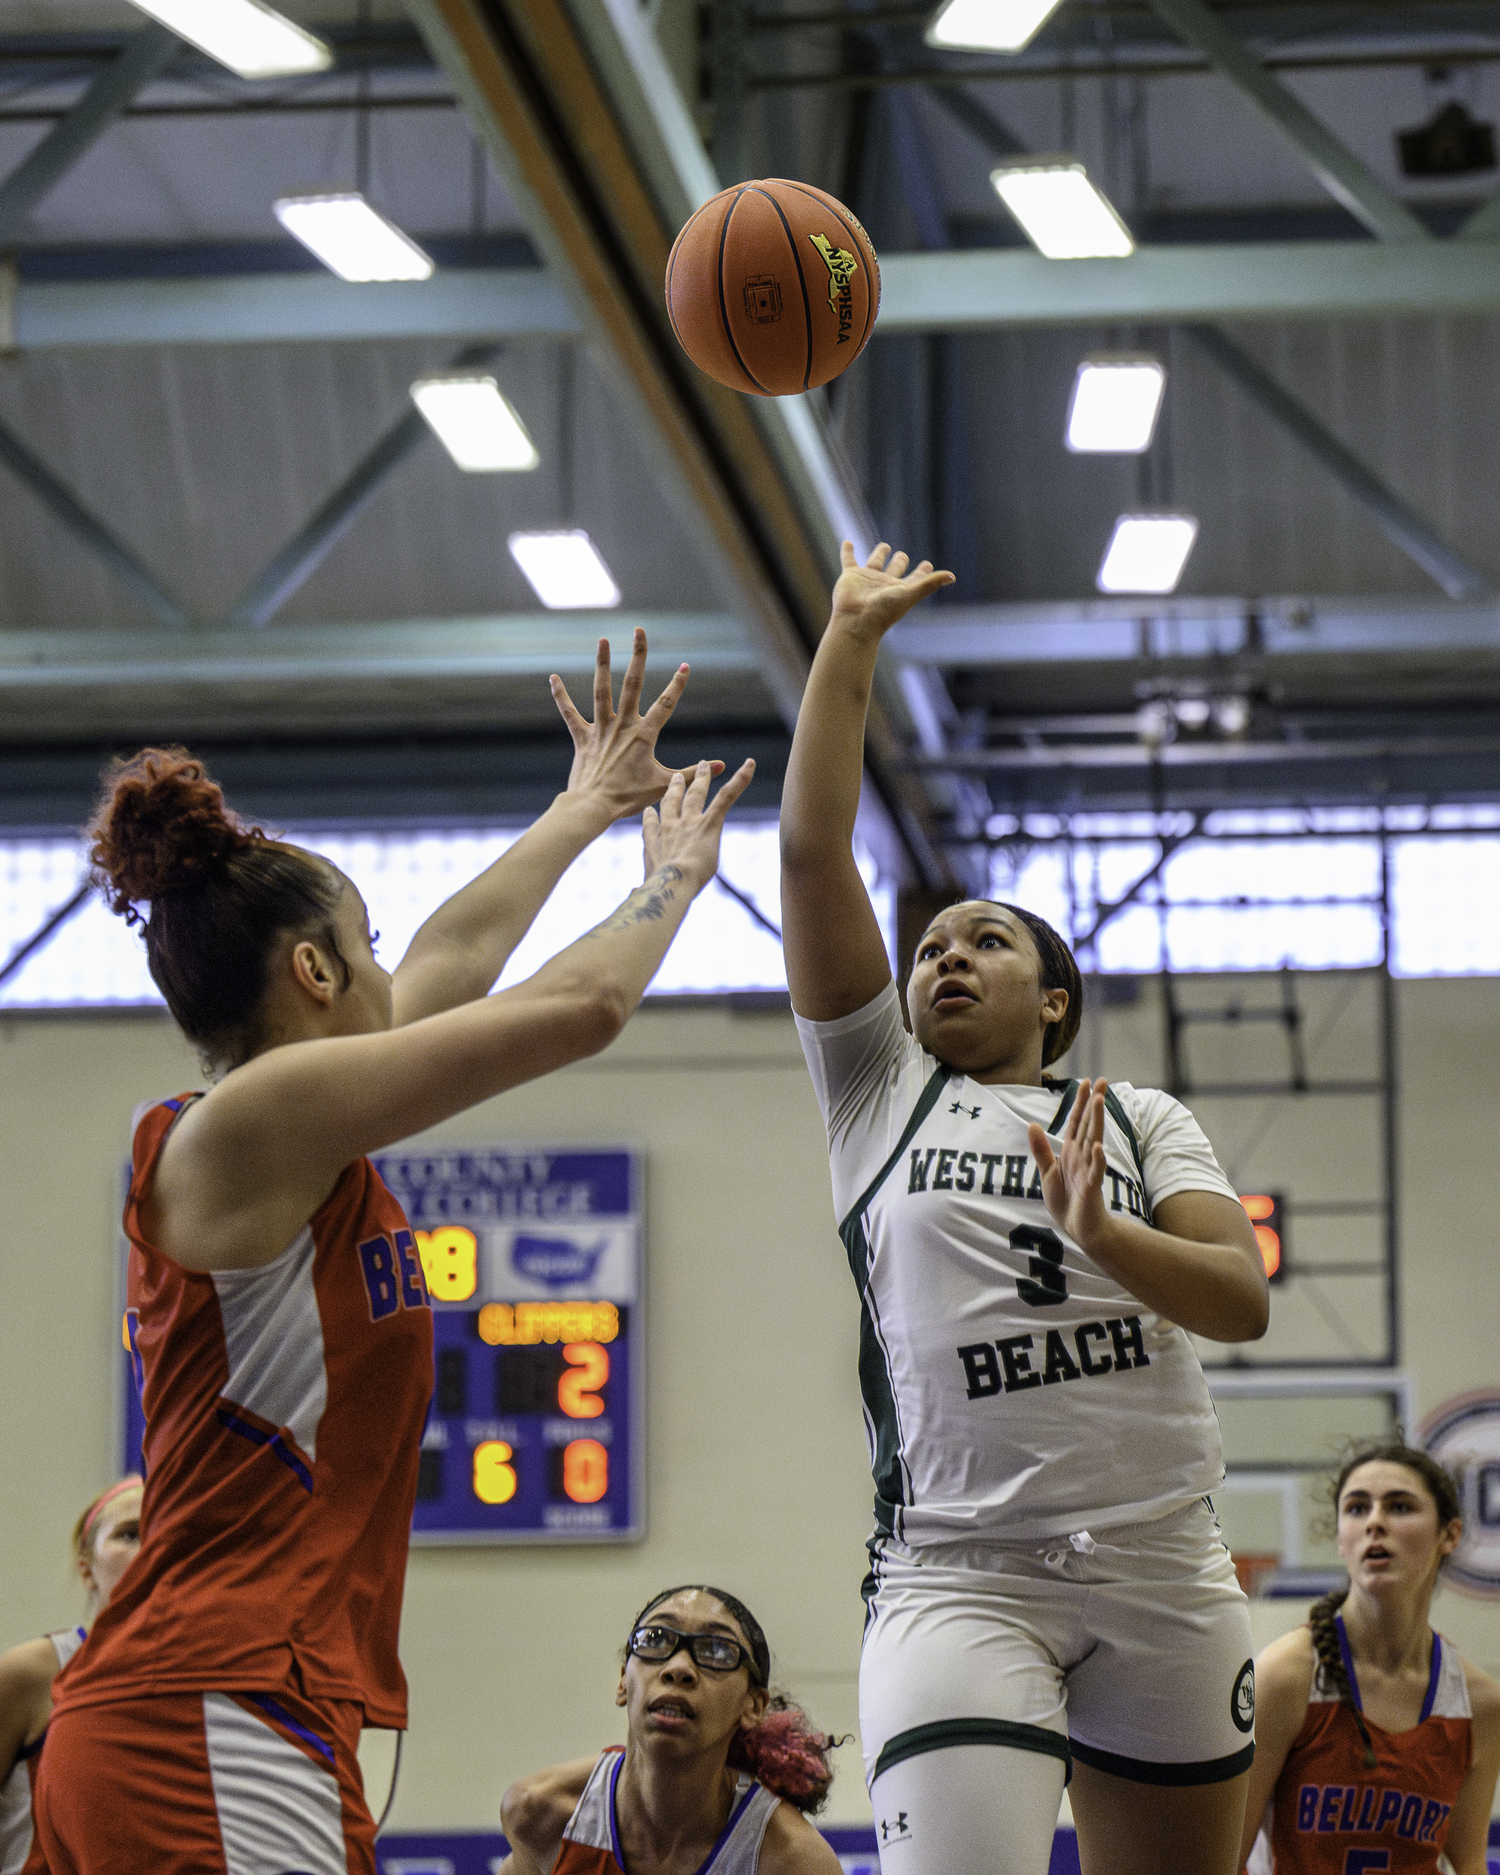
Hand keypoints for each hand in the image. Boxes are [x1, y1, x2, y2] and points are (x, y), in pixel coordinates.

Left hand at [550, 629, 723, 818]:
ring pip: (601, 690)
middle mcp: (622, 726)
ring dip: (602, 664)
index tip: (685, 665)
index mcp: (643, 735)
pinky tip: (553, 677)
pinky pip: (569, 713)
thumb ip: (694, 773)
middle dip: (638, 655)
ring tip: (603, 640)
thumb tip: (721, 766)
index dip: (677, 685)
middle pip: (632, 683)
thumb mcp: (665, 784)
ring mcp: (600, 729)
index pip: (665, 704)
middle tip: (639, 630)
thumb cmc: (629, 798)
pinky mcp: (582, 738)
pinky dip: (561, 696)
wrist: (594, 806)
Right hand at [642, 759, 756, 890]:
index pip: (650, 825)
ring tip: (704, 765)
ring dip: (702, 777)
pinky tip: (749, 766)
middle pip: (672, 801)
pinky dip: (740, 780)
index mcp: (654, 844)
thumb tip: (633, 894)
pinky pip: (726, 796)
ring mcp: (689, 821)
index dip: (650, 817)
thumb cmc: (660, 891)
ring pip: (696, 793)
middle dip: (675, 788)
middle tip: (677, 775)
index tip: (648, 810)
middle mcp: (670, 827)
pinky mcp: (709, 822)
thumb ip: (640, 890)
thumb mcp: (646, 890)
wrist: (672, 882)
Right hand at [829, 541, 953, 642]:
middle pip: (895, 570)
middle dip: (900, 562)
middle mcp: (885, 584)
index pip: (915, 578)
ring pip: (875, 563)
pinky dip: (847, 552)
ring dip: (879, 554)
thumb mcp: (910, 593)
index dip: (922, 572)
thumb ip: (929, 583)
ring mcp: (867, 580)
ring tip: (885, 546)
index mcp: (900, 589)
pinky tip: (848, 542)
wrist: (856, 621)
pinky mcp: (850, 576)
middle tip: (902, 555)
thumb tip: (952, 576)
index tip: (928, 565)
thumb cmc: (884, 610)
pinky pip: (849, 560)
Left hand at [1027, 1080, 1114, 1256]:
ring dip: (1097, 1122)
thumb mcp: (1047, 1172)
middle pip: (1089, 1125)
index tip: (1086, 1082)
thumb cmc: (1065, 1201)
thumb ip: (1041, 1149)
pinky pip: (1096, 1172)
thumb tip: (1032, 1124)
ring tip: (1099, 1101)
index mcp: (1071, 1152)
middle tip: (1103, 1081)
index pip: (1077, 1122)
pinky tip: (1099, 1147)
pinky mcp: (1092, 1188)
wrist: (1078, 1229)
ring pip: (1093, 1141)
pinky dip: (1098, 1160)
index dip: (1080, 1102)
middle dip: (1094, 1103)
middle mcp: (1082, 1156)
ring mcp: (1088, 1170)